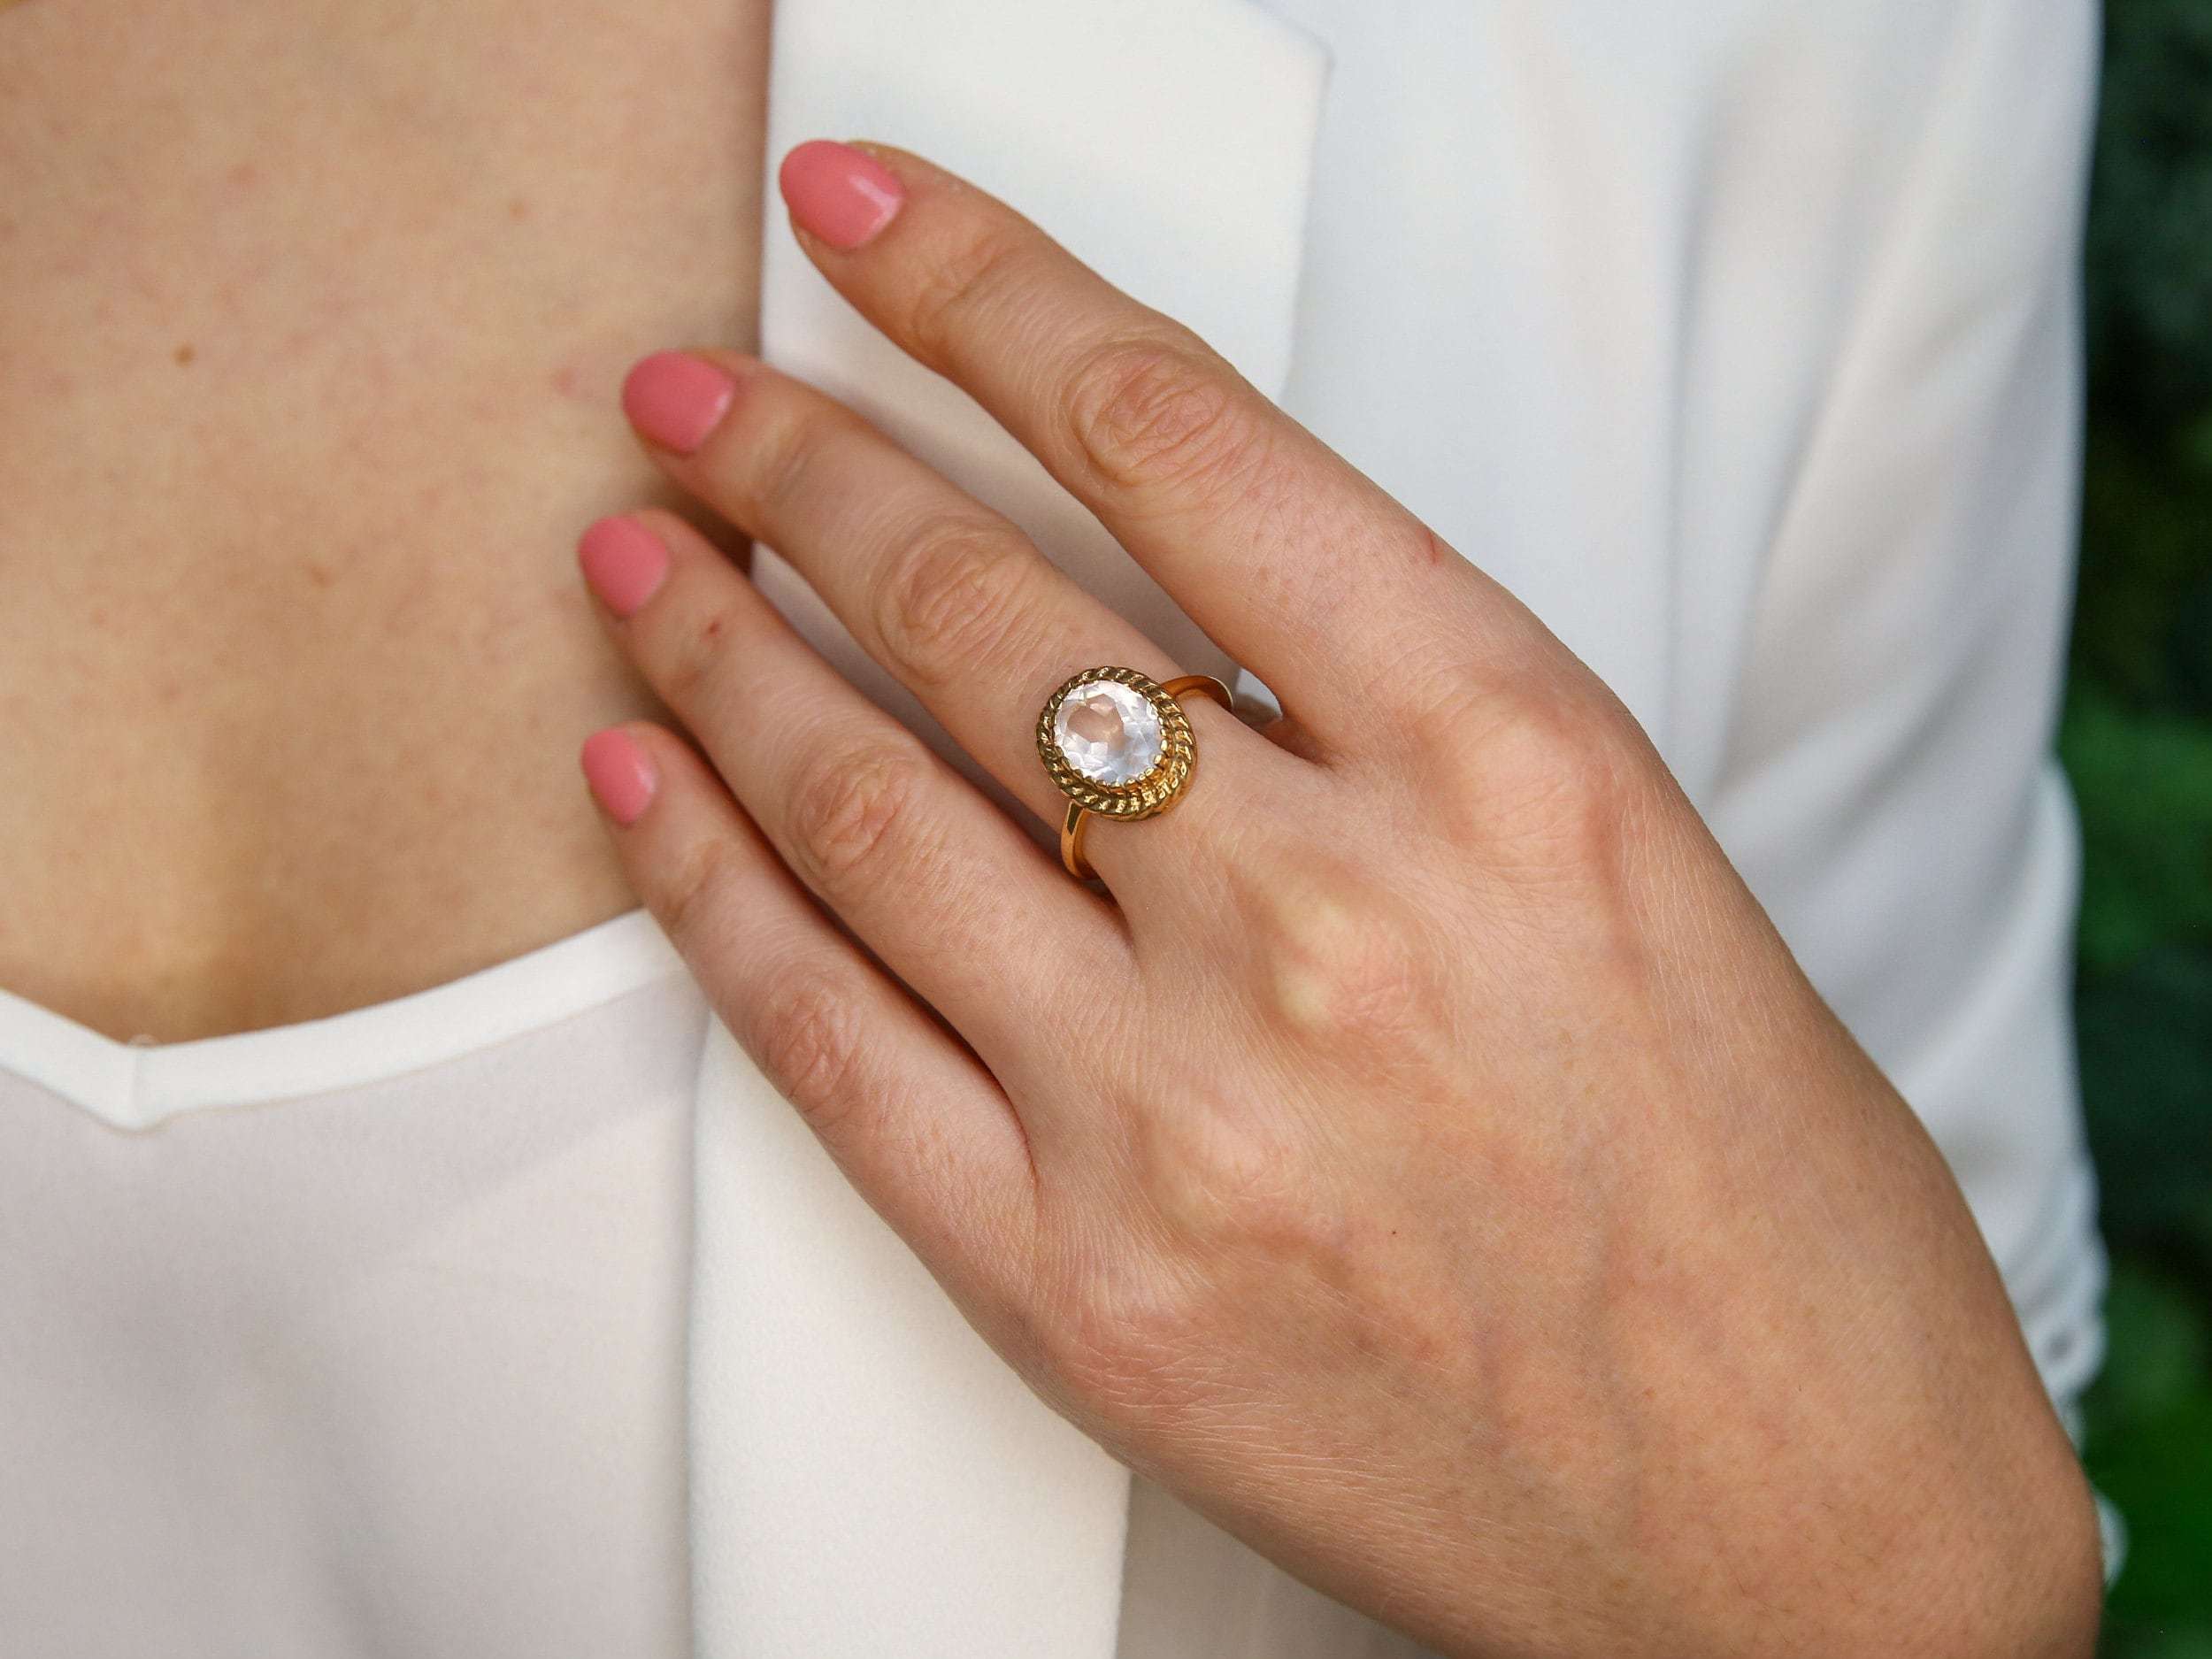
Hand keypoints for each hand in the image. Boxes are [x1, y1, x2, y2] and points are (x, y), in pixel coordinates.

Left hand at [574, 140, 2100, 1657]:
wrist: (1799, 1537)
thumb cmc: (1764, 1213)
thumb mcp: (1631, 864)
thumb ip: (1399, 719)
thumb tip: (1154, 589)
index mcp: (1514, 764)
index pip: (1184, 438)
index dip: (985, 295)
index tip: (872, 230)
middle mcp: (1333, 913)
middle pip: (983, 603)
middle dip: (803, 459)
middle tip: (699, 397)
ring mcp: (1184, 1106)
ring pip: (868, 798)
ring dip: (719, 647)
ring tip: (639, 562)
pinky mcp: (1075, 1281)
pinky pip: (828, 1038)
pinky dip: (710, 887)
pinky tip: (643, 783)